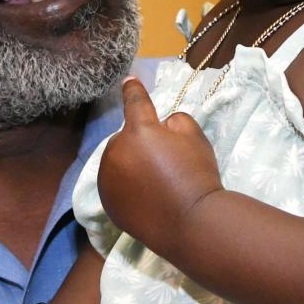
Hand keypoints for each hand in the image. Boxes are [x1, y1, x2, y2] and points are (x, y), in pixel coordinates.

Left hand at [97, 78, 222, 254]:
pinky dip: (125, 186)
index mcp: (138, 130)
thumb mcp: (195, 137)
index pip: (134, 102)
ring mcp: (107, 179)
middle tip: (163, 160)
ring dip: (129, 163)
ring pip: (117, 162)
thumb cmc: (197, 175)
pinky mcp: (107, 202)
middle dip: (138, 142)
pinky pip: (114, 185)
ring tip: (155, 181)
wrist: (191, 223)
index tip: (129, 81)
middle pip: (124, 138)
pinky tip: (146, 197)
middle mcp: (115, 151)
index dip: (133, 90)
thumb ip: (175, 121)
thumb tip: (162, 124)